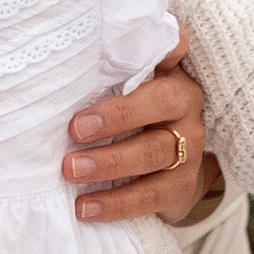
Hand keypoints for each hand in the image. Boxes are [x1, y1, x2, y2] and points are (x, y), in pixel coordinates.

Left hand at [63, 35, 213, 228]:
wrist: (170, 175)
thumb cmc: (136, 122)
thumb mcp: (127, 94)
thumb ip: (110, 75)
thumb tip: (65, 60)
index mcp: (170, 76)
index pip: (173, 50)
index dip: (166, 46)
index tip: (145, 48)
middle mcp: (186, 107)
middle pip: (161, 102)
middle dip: (117, 115)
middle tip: (75, 129)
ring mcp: (188, 149)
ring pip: (154, 152)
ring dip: (109, 162)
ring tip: (71, 170)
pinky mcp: (182, 187)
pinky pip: (150, 195)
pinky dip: (116, 203)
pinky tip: (85, 207)